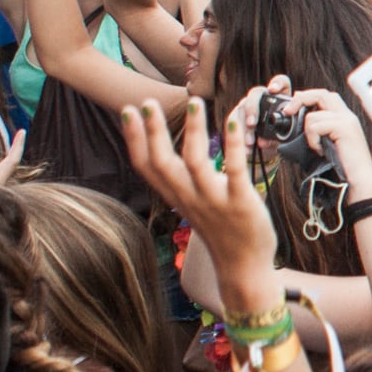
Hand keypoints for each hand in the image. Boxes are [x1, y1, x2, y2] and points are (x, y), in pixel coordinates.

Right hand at [120, 97, 282, 318]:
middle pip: (162, 163)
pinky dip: (233, 145)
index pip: (147, 167)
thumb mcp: (196, 206)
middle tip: (146, 102)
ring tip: (193, 102)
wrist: (244, 269)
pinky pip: (234, 171)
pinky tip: (234, 120)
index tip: (128, 112)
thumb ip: (186, 183)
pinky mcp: (241, 204)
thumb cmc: (222, 232)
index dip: (135, 139)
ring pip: (194, 163)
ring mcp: (214, 202)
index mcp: (178, 198)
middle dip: (153, 132)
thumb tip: (181, 156)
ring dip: (193, 130)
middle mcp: (190, 199)